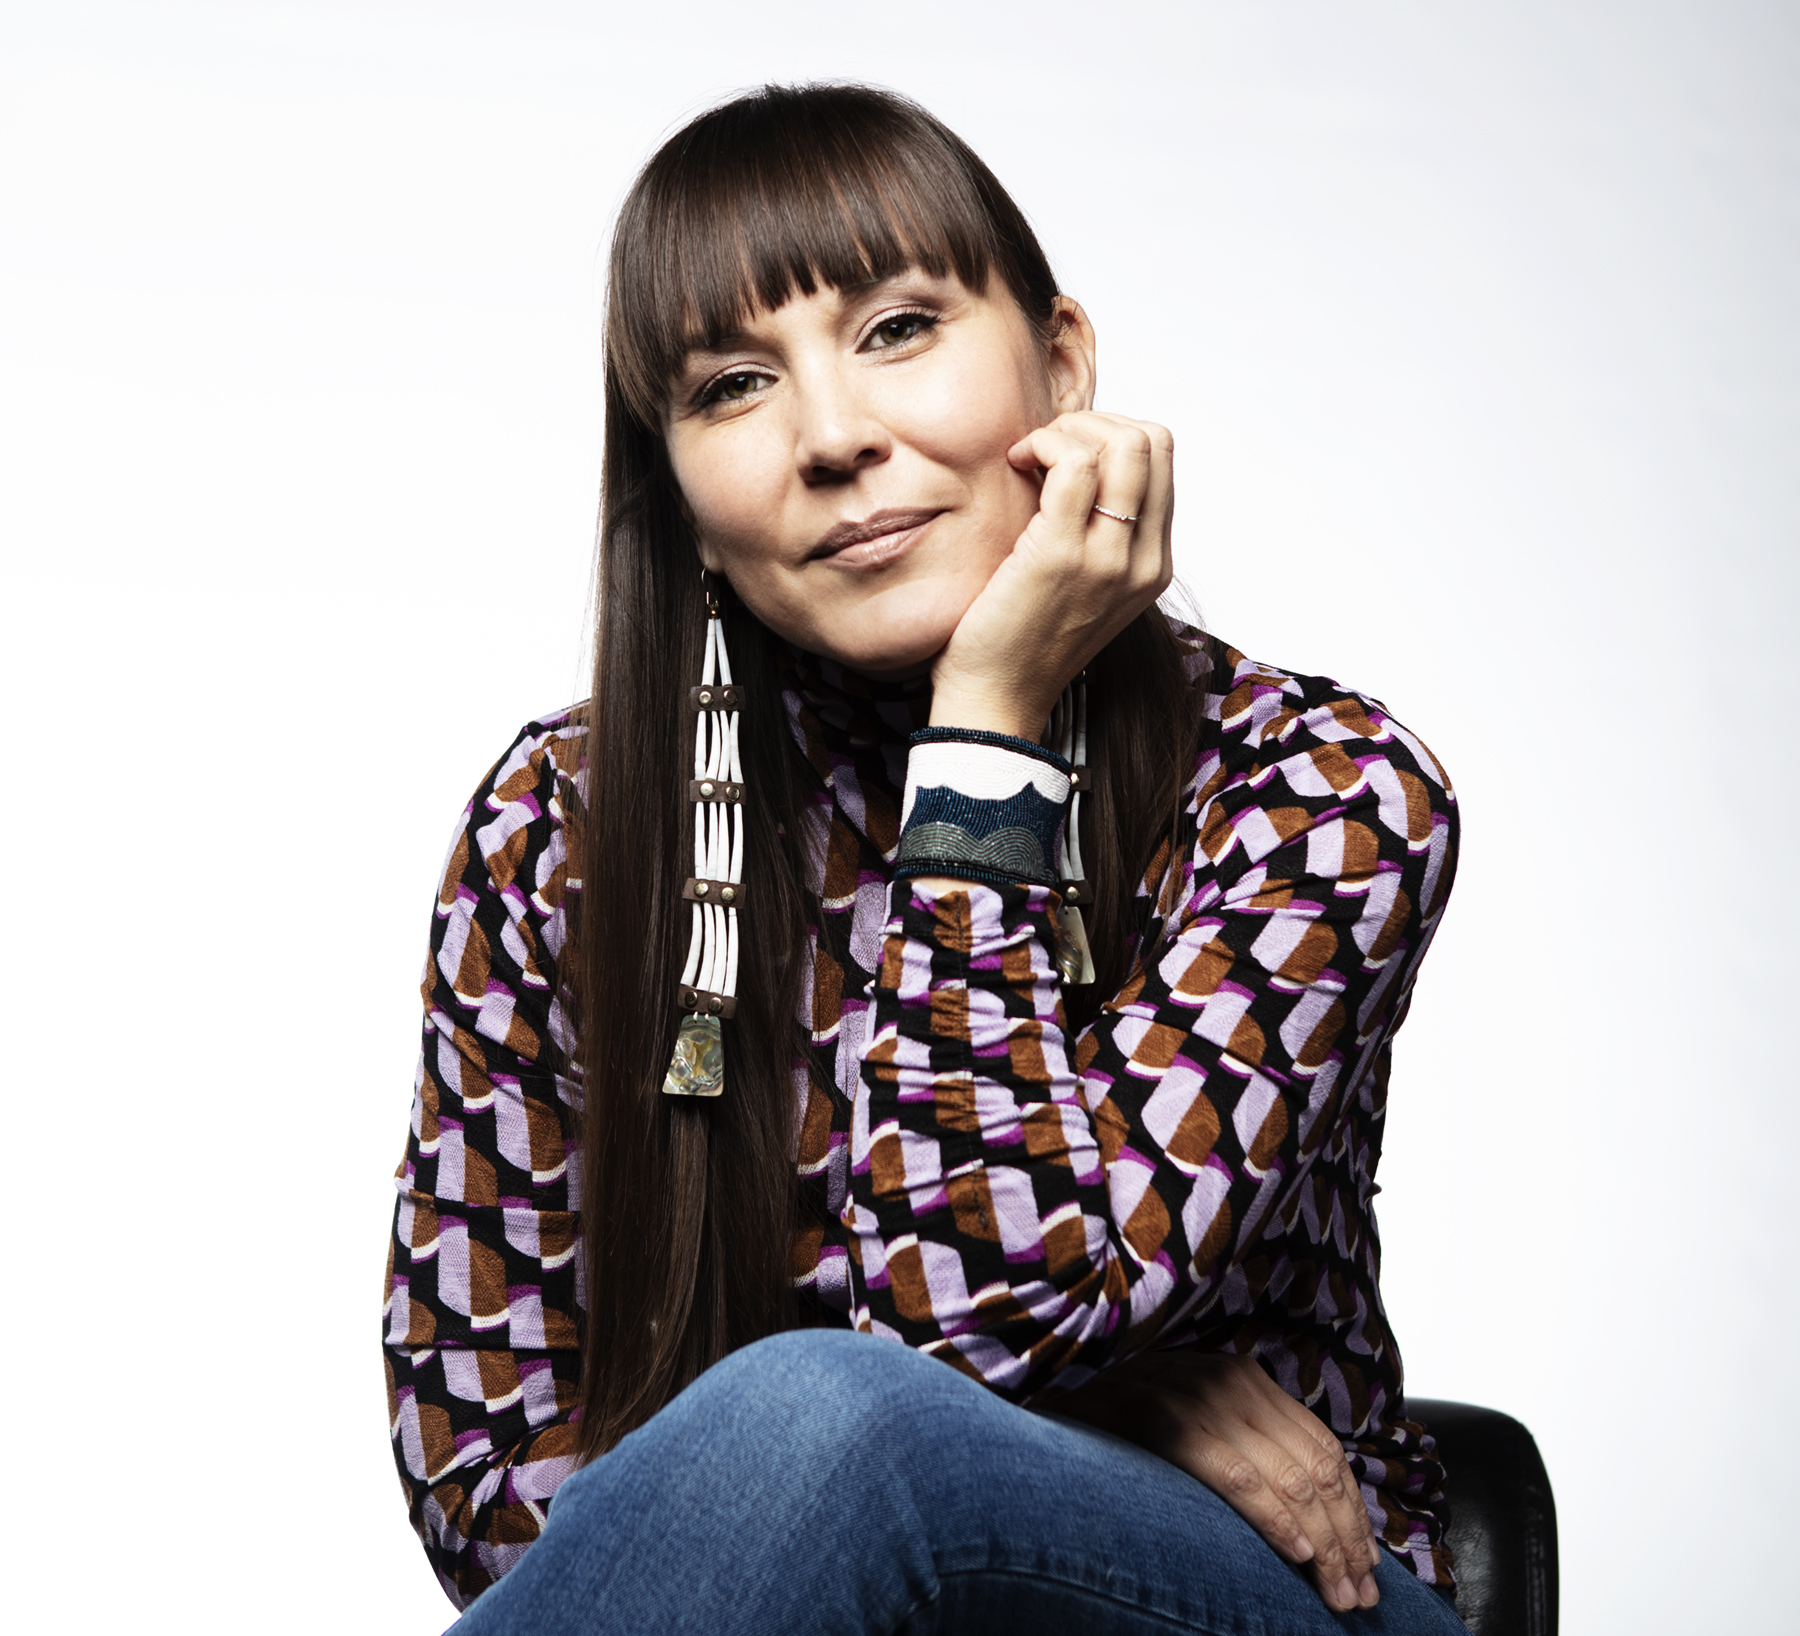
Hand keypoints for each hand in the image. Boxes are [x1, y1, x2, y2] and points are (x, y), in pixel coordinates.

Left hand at [928, 410, 1174, 737]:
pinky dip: (1043, 444)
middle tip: (1043, 450)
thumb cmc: (1020, 639)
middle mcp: (1143, 561)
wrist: (995, 700)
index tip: (1061, 458)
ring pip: (1124, 443)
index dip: (1110, 436)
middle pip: (1153, 440)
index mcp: (1153, 565)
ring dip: (1067, 430)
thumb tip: (1074, 459)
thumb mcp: (1079, 584)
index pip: (1163, 460)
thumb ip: (1094, 531)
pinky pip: (1074, 464)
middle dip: (1093, 423)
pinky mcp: (1063, 556)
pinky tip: (1014, 464)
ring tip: (1027, 458)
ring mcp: (1110, 559)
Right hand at [1054, 1350, 1383, 1614]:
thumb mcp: (1198, 1427)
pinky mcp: (1167, 1421)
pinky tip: (1297, 1554)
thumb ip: (1248, 1449)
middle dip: (1347, 1538)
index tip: (1365, 1564)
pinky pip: (1241, 1477)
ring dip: (1324, 1545)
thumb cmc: (1126, 1435)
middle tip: (1359, 1594)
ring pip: (1290, 1478)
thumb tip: (1317, 1517)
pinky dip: (1276, 1521)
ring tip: (1336, 1592)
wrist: (1050, 1417)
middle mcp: (1229, 1380)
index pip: (1322, 1447)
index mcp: (1242, 1378)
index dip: (1352, 1511)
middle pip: (1316, 1467)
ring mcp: (1198, 1397)